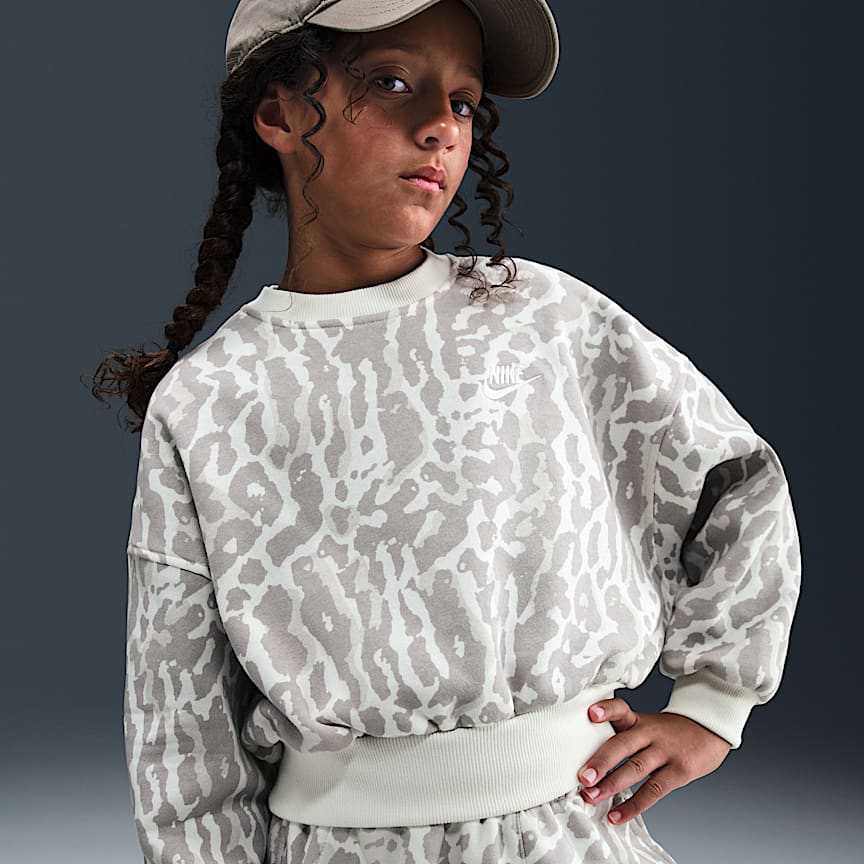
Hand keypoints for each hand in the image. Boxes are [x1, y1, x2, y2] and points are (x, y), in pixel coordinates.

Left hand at [576, 697, 731, 824]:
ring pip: (636, 768)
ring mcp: (665, 751)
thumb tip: (589, 762)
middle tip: (582, 776)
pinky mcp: (679, 771)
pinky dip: (634, 805)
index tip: (591, 713)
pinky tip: (617, 815)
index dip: (606, 709)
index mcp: (638, 720)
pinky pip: (654, 790)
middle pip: (622, 744)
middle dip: (600, 761)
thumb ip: (623, 737)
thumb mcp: (647, 725)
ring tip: (592, 796)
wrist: (709, 727)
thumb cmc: (670, 731)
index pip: (620, 709)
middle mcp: (649, 733)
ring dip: (612, 784)